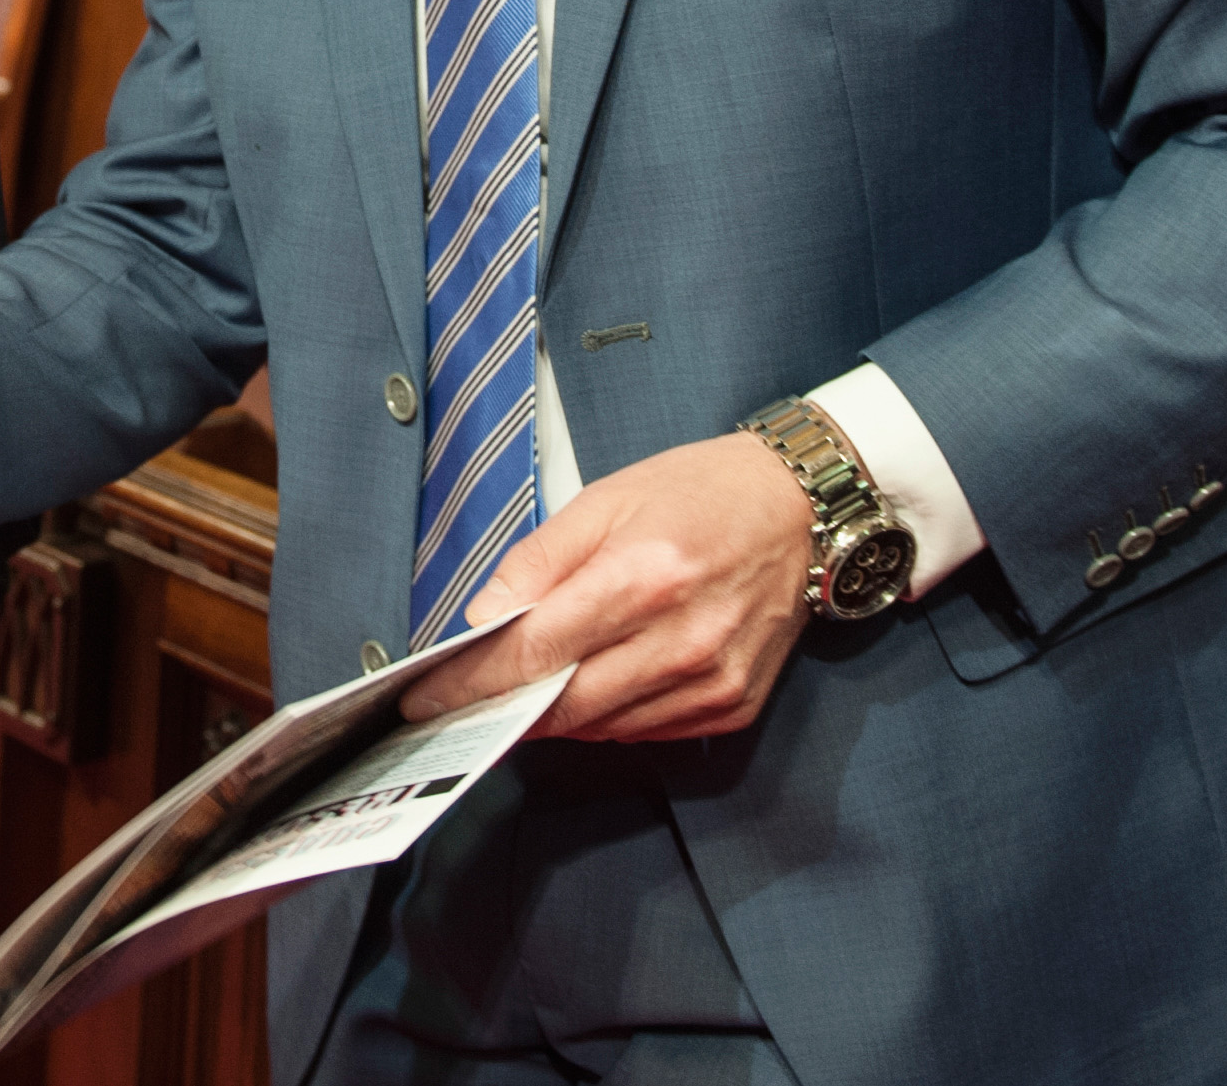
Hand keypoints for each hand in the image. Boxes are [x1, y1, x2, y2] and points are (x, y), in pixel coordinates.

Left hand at [398, 431, 816, 742]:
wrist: (799, 509)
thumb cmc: (698, 494)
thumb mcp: (602, 502)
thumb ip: (535, 565)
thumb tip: (481, 622)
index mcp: (642, 577)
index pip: (533, 652)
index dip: (470, 682)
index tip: (426, 698)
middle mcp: (681, 640)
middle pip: (562, 704)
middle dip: (499, 708)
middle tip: (457, 705)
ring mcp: (712, 681)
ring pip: (600, 727)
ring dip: (551, 715)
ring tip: (518, 691)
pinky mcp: (732, 707)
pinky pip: (644, 732)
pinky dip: (605, 716)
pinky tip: (591, 685)